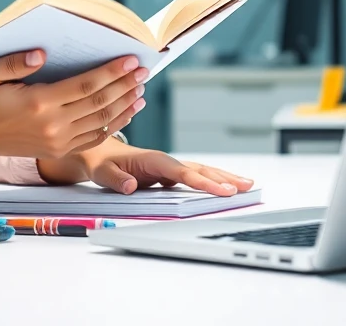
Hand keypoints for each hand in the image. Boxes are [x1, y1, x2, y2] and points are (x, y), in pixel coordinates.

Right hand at [0, 49, 147, 160]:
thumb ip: (15, 62)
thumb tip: (42, 54)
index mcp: (38, 103)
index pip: (85, 86)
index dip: (111, 72)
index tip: (131, 59)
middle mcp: (52, 125)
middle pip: (99, 103)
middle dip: (125, 85)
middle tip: (144, 69)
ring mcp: (57, 141)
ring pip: (101, 121)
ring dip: (125, 104)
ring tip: (141, 88)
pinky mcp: (58, 150)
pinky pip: (94, 138)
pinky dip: (115, 124)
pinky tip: (127, 111)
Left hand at [85, 146, 254, 196]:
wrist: (98, 154)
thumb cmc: (101, 163)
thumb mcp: (101, 172)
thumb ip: (115, 179)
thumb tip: (130, 186)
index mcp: (152, 160)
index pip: (182, 173)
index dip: (203, 182)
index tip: (223, 190)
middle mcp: (165, 162)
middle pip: (199, 169)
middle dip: (223, 178)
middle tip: (247, 187)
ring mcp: (169, 168)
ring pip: (201, 171)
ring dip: (223, 177)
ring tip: (247, 185)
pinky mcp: (169, 175)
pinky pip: (195, 178)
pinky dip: (213, 181)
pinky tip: (227, 187)